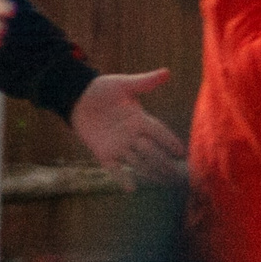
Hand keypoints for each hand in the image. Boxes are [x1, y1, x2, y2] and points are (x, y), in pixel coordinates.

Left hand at [70, 70, 187, 188]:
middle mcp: (132, 135)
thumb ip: (145, 82)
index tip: (182, 152)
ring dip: (150, 172)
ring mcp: (119, 146)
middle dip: (165, 162)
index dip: (170, 141)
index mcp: (139, 119)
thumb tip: (167, 72)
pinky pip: (115, 169)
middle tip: (178, 175)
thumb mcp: (124, 85)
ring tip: (163, 183)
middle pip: (152, 151)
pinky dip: (122, 179)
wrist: (77, 98)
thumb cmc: (102, 89)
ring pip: (138, 161)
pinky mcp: (104, 153)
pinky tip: (131, 189)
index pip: (159, 132)